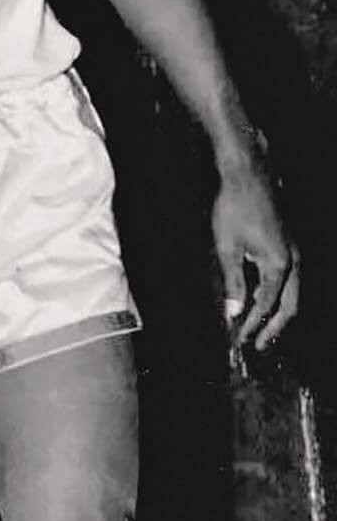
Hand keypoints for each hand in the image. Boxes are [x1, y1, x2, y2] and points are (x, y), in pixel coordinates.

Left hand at [212, 165, 298, 350]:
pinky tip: (261, 297)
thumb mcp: (227, 248)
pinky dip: (278, 294)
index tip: (240, 340)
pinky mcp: (289, 245)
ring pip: (293, 293)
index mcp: (278, 266)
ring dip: (277, 312)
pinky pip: (289, 279)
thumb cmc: (235, 208)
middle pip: (289, 306)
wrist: (248, 175)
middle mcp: (293, 262)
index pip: (265, 306)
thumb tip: (233, 313)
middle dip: (273, 328)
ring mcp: (294, 253)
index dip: (252, 326)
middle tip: (257, 344)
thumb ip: (233, 283)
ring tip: (260, 326)